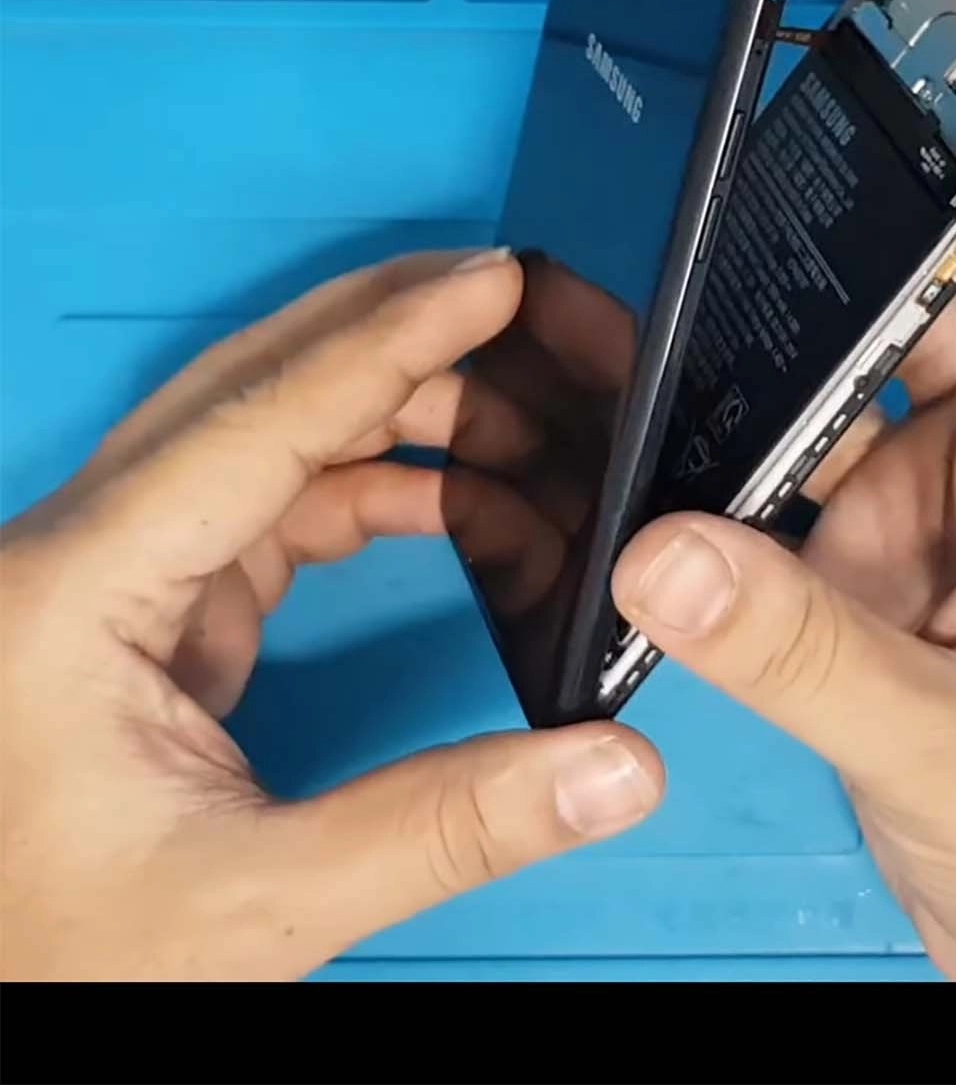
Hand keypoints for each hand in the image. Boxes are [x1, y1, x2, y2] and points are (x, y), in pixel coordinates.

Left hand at [0, 250, 662, 980]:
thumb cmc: (62, 950)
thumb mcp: (260, 903)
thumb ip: (447, 826)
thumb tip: (616, 768)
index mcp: (77, 588)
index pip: (260, 417)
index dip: (394, 339)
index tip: (498, 281)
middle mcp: (91, 544)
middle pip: (267, 382)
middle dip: (411, 337)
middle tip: (534, 312)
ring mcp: (127, 560)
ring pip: (286, 430)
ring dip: (414, 418)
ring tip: (537, 438)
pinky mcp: (166, 593)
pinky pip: (292, 497)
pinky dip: (393, 488)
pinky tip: (476, 509)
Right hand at [614, 151, 955, 981]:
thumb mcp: (954, 744)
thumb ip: (806, 654)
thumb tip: (670, 560)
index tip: (944, 60)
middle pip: (909, 307)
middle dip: (837, 236)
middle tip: (746, 159)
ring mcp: (915, 529)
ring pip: (826, 399)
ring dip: (757, 362)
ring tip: (668, 302)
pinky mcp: (859, 591)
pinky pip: (772, 496)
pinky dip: (716, 475)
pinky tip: (658, 451)